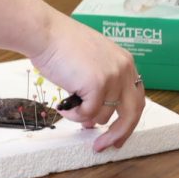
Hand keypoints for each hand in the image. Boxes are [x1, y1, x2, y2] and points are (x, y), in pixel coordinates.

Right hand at [30, 12, 144, 151]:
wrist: (43, 32)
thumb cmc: (58, 42)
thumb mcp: (91, 59)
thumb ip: (102, 80)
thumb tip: (97, 112)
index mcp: (124, 61)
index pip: (135, 98)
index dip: (127, 119)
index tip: (118, 133)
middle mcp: (124, 69)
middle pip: (132, 113)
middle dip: (118, 133)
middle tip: (104, 145)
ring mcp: (112, 77)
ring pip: (103, 115)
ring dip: (84, 117)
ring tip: (67, 106)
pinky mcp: (97, 85)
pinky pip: (87, 114)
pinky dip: (73, 115)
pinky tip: (63, 106)